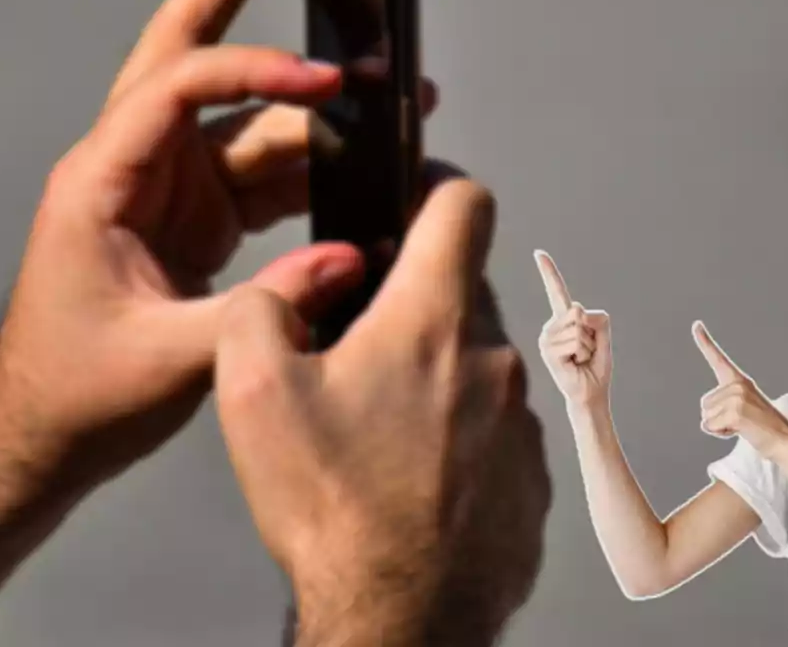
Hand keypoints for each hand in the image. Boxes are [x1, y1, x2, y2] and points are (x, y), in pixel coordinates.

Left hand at [0, 0, 440, 511]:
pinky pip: (266, 169)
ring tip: (395, 90)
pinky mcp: (200, 217)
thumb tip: (350, 258)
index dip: (259, 71)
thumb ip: (264, 308)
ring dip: (317, 101)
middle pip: (192, 42)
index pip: (181, 85)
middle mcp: (136, 165)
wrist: (47, 433)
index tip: (332, 83)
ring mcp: (172, 187)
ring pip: (249, 113)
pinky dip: (316, 164)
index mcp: (102, 179)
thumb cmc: (76, 392)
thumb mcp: (169, 356)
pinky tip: (363, 161)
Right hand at [215, 176, 551, 646]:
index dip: (435, 183)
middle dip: (416, 302)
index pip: (465, 204)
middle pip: (463, 292)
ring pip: (479, 365)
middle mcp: (495, 360)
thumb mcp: (254, 394)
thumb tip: (293, 293)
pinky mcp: (533, 475)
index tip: (414, 193)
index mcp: (433, 322)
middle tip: (362, 348)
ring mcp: (523, 421)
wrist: (400, 619)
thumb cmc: (332, 509)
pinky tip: (417, 477)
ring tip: (382, 431)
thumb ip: (264, 309)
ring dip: (438, 376)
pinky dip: (461, 435)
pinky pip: (496, 428)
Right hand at [534, 250, 611, 406]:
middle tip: (586, 351)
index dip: (548, 272)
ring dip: (588, 346)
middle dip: (591, 332)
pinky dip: (584, 353)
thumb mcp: (603, 335)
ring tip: (581, 359)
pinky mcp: (548, 352)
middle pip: (578, 312)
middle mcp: (551, 327)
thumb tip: (577, 311)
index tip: (538, 253)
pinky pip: (577, 341)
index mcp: (563, 320)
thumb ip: (597, 317)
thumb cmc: (596, 366)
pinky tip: (575, 364)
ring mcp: (547, 339)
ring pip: (579, 328)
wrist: (590, 393)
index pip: (555, 291)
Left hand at [694, 321, 787, 463]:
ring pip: (706, 417)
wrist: (786, 442)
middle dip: (717, 418)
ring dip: (719, 427)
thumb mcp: (745, 408)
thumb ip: (726, 405)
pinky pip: (710, 427)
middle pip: (704, 404)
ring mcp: (736, 397)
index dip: (704, 341)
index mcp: (740, 381)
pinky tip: (739, 431)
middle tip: (741, 421)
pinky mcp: (735, 412)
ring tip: (743, 426)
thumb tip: (704, 423)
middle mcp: (737, 385)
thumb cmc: (764, 428)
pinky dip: (720, 434)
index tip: (696, 324)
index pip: (718, 358)